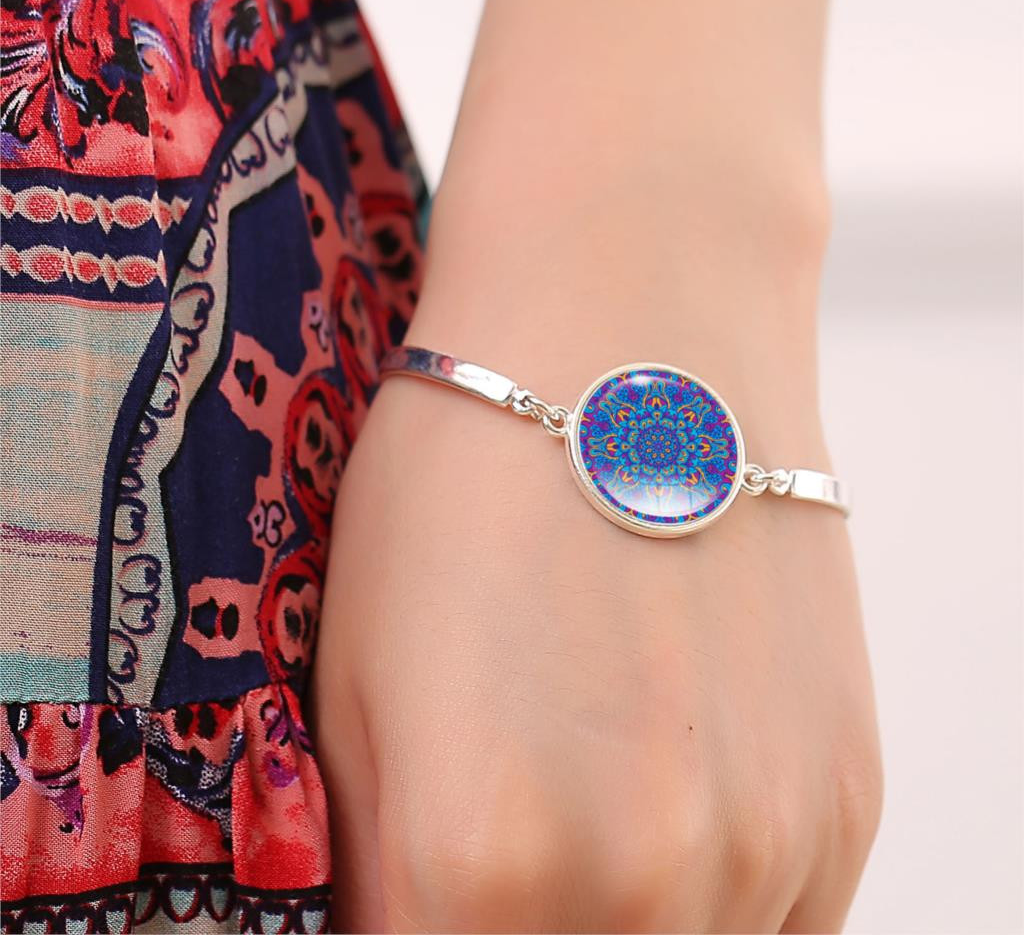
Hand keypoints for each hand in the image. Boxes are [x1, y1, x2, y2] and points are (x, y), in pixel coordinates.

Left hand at [310, 361, 881, 931]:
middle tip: (493, 844)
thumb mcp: (356, 670)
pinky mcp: (847, 800)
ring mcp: (767, 848)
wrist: (639, 335)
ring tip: (581, 810)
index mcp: (481, 856)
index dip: (405, 932)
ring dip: (613, 924)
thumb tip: (395, 929)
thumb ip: (374, 854)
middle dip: (502, 925)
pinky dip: (709, 900)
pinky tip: (671, 797)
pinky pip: (777, 926)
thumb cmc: (472, 473)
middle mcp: (643, 882)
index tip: (415, 884)